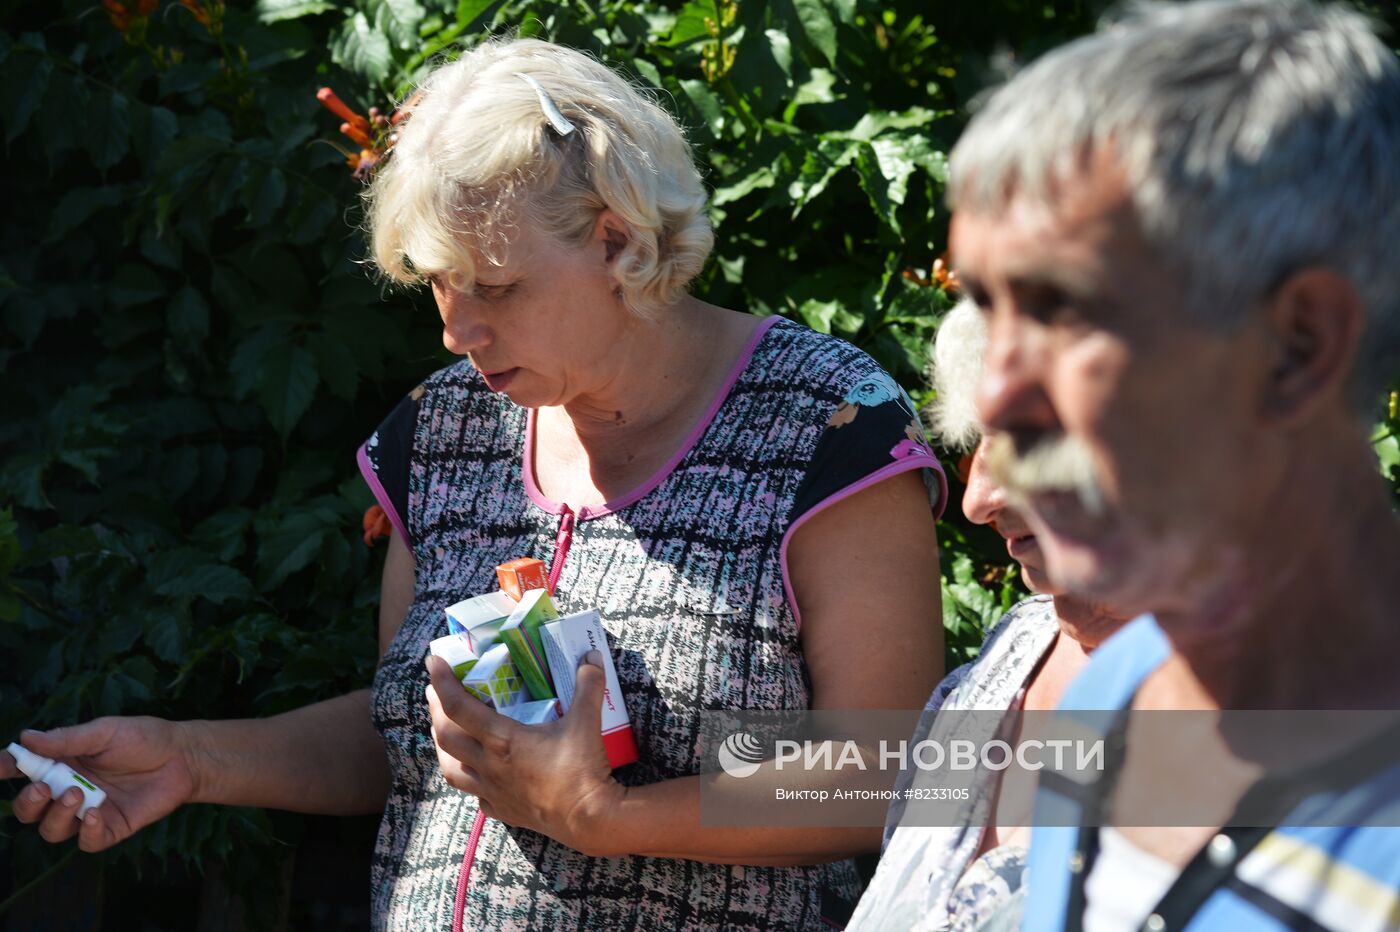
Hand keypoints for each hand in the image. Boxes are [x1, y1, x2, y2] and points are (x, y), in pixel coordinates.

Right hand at [3, 717, 197, 851]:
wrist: (184, 756)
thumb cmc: (144, 739)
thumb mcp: (105, 732)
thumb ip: (67, 739)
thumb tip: (26, 738)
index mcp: (63, 763)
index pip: (24, 771)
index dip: (6, 769)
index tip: (1, 766)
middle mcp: (69, 789)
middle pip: (29, 810)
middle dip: (26, 803)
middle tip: (43, 788)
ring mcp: (88, 811)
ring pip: (52, 830)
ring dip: (57, 815)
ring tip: (78, 793)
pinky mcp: (111, 828)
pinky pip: (87, 841)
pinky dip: (86, 831)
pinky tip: (95, 813)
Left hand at [424, 652, 622, 855]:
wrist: (588, 818)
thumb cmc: (582, 769)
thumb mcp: (586, 721)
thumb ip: (588, 685)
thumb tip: (592, 655)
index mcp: (502, 740)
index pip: (459, 707)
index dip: (442, 682)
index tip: (433, 661)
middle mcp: (489, 765)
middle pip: (446, 736)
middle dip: (435, 710)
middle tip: (435, 691)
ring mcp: (492, 790)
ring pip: (451, 769)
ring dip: (442, 747)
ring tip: (442, 731)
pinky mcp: (502, 809)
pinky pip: (475, 793)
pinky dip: (470, 779)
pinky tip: (477, 774)